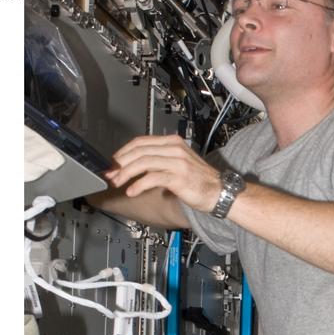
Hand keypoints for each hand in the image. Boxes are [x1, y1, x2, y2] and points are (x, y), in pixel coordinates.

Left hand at [105, 136, 221, 210]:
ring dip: (126, 174)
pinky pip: (152, 178)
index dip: (123, 152)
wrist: (221, 192)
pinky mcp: (178, 176)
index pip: (141, 142)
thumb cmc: (201, 181)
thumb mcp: (179, 163)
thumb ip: (160, 160)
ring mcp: (176, 162)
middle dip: (121, 163)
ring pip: (143, 162)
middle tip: (111, 174)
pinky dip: (139, 185)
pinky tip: (132, 191)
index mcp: (172, 142)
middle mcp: (174, 149)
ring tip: (118, 183)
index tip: (114, 162)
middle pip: (139, 151)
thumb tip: (136, 166)